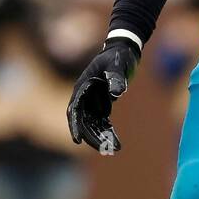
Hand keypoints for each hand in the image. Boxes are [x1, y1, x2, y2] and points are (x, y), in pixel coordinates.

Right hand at [67, 38, 139, 152]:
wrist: (124, 49)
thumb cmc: (118, 55)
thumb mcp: (118, 64)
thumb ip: (116, 77)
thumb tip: (116, 93)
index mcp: (83, 86)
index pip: (75, 110)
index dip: (75, 126)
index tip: (77, 140)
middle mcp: (85, 95)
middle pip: (83, 120)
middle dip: (92, 136)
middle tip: (104, 149)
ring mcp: (93, 100)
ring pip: (92, 123)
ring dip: (100, 136)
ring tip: (113, 149)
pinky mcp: (102, 102)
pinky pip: (102, 120)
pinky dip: (107, 130)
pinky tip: (115, 140)